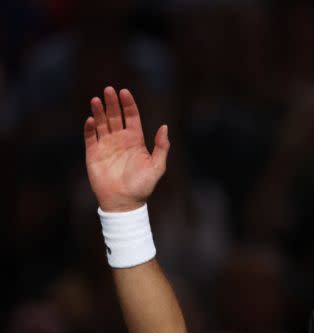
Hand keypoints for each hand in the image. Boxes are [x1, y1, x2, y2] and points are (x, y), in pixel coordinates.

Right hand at [84, 87, 169, 211]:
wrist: (124, 202)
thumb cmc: (143, 185)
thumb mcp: (157, 166)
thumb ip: (161, 146)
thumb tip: (164, 126)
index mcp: (135, 140)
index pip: (131, 117)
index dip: (128, 104)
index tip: (124, 92)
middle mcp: (120, 140)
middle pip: (115, 116)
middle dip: (112, 103)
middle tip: (109, 90)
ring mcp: (106, 145)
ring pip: (101, 123)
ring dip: (99, 111)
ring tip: (97, 99)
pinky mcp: (94, 153)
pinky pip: (90, 137)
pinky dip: (90, 128)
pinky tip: (91, 119)